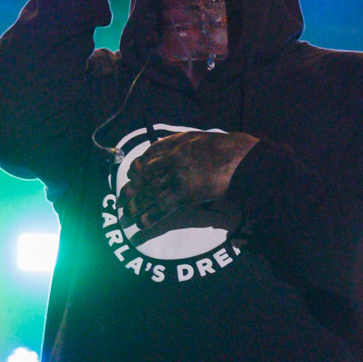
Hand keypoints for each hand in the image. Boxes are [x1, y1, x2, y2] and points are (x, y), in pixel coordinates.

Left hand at [124, 131, 259, 228]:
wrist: (240, 157)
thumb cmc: (230, 149)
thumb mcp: (206, 139)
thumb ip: (191, 145)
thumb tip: (187, 152)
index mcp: (178, 143)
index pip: (152, 153)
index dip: (140, 164)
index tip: (133, 171)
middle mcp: (173, 157)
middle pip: (147, 174)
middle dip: (133, 187)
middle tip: (122, 197)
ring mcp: (178, 175)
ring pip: (151, 190)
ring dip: (138, 203)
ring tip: (128, 214)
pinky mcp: (185, 192)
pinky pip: (164, 205)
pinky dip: (152, 215)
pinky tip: (143, 222)